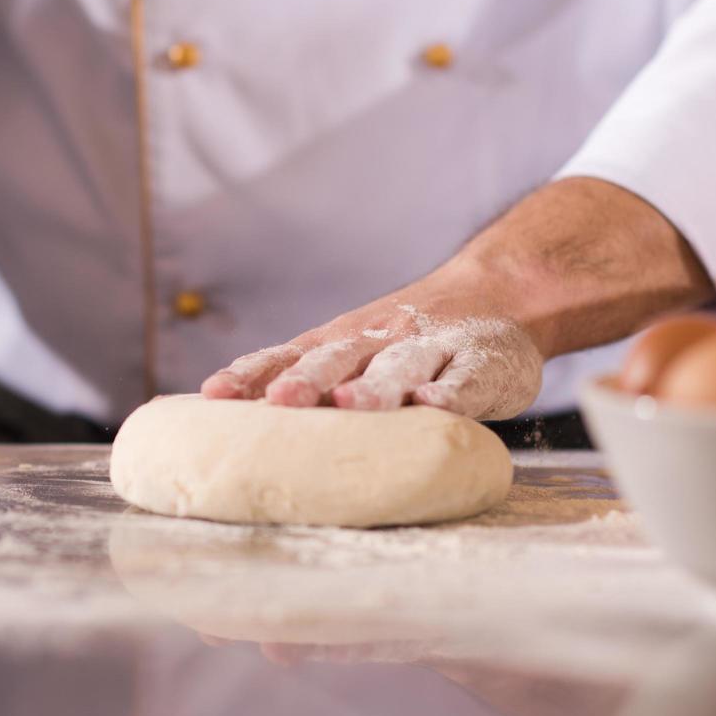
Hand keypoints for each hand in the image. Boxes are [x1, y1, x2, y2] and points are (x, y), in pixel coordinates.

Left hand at [202, 284, 543, 419]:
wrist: (501, 292)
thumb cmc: (407, 342)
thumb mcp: (354, 349)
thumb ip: (306, 374)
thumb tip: (232, 423)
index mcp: (343, 342)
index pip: (288, 355)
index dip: (252, 374)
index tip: (214, 395)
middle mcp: (380, 340)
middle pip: (337, 359)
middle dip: (306, 381)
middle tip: (279, 401)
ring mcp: (434, 350)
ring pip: (399, 368)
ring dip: (373, 388)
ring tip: (350, 406)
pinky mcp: (484, 365)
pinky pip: (466, 380)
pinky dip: (449, 394)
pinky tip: (434, 406)